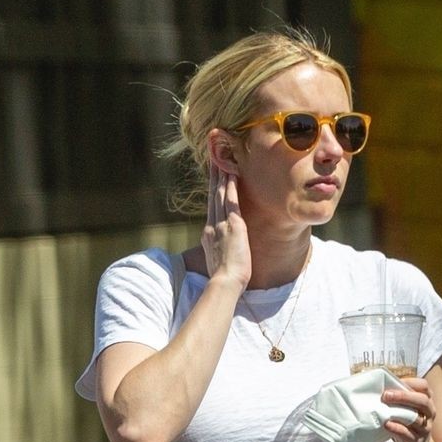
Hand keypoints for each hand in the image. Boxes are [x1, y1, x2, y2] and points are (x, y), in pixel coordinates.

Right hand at [201, 169, 251, 292]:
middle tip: (213, 159)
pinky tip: (231, 174)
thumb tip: (223, 252)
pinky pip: (231, 201)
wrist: (225, 282)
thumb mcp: (219, 262)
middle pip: (212, 196)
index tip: (213, 180)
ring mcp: (221, 224)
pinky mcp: (233, 225)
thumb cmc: (225, 279)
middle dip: (213, 177)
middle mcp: (212, 226)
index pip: (211, 208)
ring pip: (219, 195)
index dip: (212, 192)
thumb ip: (220, 252)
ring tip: (220, 159)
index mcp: (208, 235)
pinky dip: (230, 187)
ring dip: (220, 176)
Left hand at [381, 376, 435, 441]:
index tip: (395, 381)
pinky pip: (408, 434)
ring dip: (400, 412)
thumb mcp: (407, 411)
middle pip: (423, 401)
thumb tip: (379, 387)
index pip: (424, 386)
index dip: (410, 382)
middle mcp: (429, 413)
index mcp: (427, 402)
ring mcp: (425, 428)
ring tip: (384, 408)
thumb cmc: (409, 427)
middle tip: (386, 395)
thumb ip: (400, 400)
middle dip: (404, 396)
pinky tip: (387, 424)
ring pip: (417, 418)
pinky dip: (397, 428)